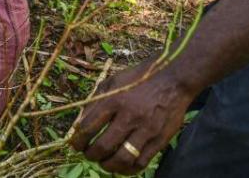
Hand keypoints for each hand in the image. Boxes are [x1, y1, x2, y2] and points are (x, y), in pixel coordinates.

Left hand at [69, 62, 195, 174]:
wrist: (173, 79)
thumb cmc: (138, 79)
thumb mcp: (113, 82)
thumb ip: (95, 101)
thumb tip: (79, 125)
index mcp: (114, 100)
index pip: (88, 127)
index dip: (77, 140)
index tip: (75, 145)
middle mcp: (129, 116)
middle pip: (103, 146)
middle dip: (91, 155)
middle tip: (88, 155)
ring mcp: (146, 129)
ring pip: (122, 158)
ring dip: (108, 165)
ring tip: (103, 163)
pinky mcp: (160, 139)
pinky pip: (141, 162)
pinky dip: (127, 169)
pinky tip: (121, 166)